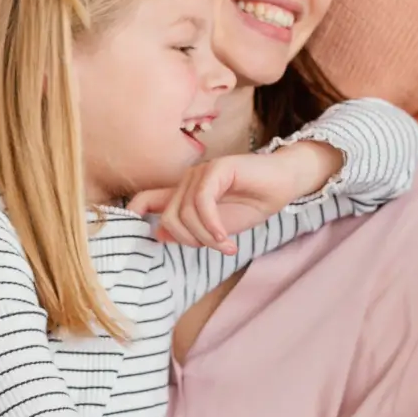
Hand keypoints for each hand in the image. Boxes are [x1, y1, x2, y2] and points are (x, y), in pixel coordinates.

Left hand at [130, 142, 340, 251]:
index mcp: (184, 193)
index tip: (136, 230)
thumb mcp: (217, 225)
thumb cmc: (252, 202)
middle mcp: (187, 180)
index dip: (134, 213)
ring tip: (227, 244)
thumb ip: (190, 229)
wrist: (283, 184)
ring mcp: (201, 172)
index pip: (145, 199)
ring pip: (185, 214)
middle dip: (191, 241)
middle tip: (216, 247)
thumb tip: (158, 233)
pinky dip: (212, 225)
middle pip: (169, 218)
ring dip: (207, 237)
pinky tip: (225, 237)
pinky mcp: (217, 169)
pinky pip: (202, 203)